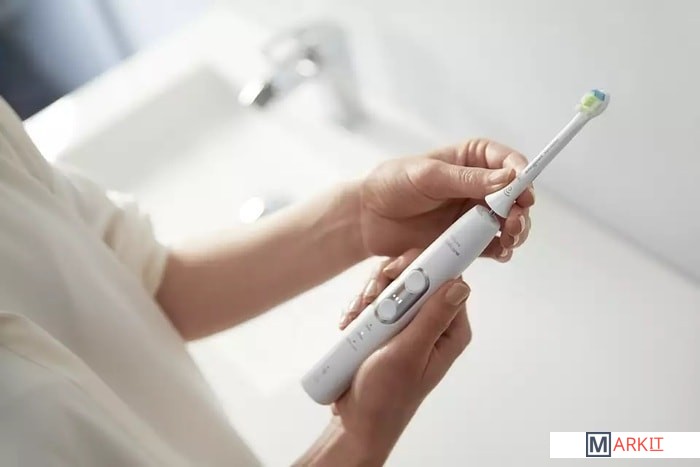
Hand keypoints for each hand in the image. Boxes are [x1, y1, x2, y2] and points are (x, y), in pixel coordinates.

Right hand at [332, 249, 471, 463]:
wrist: (358, 419)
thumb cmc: (386, 395)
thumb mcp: (409, 353)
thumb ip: (433, 318)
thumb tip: (459, 284)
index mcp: (449, 330)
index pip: (446, 280)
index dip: (422, 268)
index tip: (395, 274)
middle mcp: (432, 322)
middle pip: (415, 276)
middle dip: (386, 284)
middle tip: (369, 302)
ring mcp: (408, 323)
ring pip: (392, 286)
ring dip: (368, 298)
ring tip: (355, 320)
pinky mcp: (387, 325)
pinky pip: (375, 300)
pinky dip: (359, 308)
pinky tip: (349, 325)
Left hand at [359, 138, 533, 260]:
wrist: (367, 218)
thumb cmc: (393, 184)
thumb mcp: (428, 176)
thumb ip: (467, 179)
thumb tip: (508, 179)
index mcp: (471, 159)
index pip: (507, 161)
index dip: (522, 174)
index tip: (524, 190)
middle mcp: (478, 185)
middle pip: (515, 196)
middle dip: (520, 209)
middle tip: (513, 222)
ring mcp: (473, 214)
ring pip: (508, 222)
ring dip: (515, 231)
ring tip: (508, 238)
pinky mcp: (466, 239)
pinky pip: (491, 245)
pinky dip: (500, 250)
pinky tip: (501, 253)